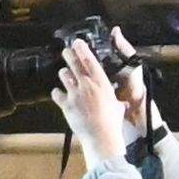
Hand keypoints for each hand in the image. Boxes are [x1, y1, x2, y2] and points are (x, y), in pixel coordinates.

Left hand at [50, 44, 133, 158]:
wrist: (101, 136)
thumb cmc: (112, 122)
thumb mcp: (118, 107)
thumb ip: (116, 101)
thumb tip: (122, 104)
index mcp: (101, 83)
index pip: (90, 61)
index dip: (82, 49)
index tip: (77, 43)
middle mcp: (87, 85)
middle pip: (74, 63)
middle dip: (69, 55)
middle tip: (66, 51)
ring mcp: (75, 94)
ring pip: (64, 75)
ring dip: (64, 74)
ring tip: (65, 74)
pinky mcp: (66, 104)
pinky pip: (56, 93)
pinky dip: (57, 93)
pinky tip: (59, 94)